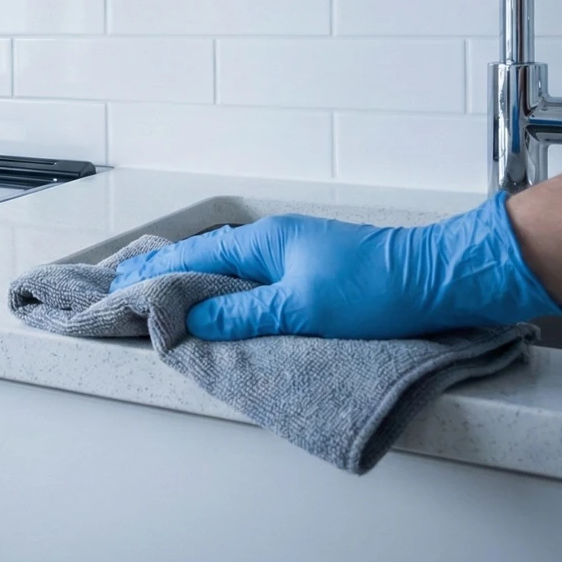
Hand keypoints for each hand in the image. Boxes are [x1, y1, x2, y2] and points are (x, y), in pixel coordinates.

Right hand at [107, 193, 561, 340]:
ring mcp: (295, 255)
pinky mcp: (314, 273)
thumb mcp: (303, 307)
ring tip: (164, 290)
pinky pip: (254, 278)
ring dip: (196, 277)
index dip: (157, 269)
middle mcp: (276, 242)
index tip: (122, 279)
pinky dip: (228, 286)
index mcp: (266, 241)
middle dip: (167, 269)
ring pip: (231, 266)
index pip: (195, 255)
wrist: (440, 279)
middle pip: (207, 255)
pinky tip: (225, 299)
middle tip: (129, 281)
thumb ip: (245, 315)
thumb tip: (194, 319)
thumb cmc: (378, 287)